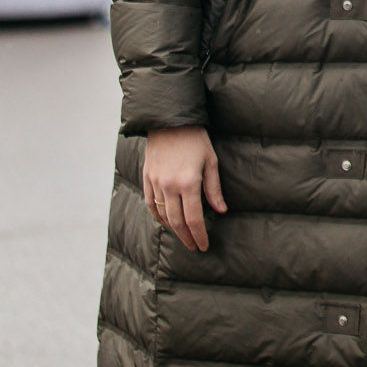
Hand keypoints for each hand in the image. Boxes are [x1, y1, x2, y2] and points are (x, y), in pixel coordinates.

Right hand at [142, 125, 226, 251]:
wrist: (169, 121)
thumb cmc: (196, 139)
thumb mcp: (211, 161)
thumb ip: (214, 189)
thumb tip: (221, 210)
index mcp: (189, 182)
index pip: (193, 218)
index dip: (198, 235)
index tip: (203, 246)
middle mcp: (169, 186)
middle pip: (176, 222)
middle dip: (186, 237)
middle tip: (193, 246)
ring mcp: (155, 183)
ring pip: (162, 215)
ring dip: (173, 228)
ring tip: (183, 234)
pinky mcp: (146, 178)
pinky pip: (150, 204)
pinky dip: (158, 216)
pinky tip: (166, 220)